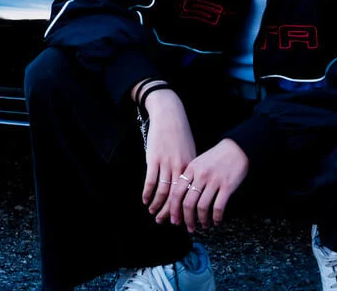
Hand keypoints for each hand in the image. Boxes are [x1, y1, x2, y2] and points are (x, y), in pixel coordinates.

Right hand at [139, 90, 196, 220]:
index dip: (183, 209)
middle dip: (169, 212)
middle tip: (164, 222)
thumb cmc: (180, 134)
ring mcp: (166, 163)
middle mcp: (180, 167)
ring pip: (162, 191)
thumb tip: (187, 188)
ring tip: (153, 212)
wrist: (169, 115)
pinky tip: (145, 200)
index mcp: (191, 166)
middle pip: (175, 196)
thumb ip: (188, 169)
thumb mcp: (189, 151)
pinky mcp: (154, 159)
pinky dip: (147, 193)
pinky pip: (151, 181)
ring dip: (157, 205)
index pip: (188, 194)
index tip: (180, 220)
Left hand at [169, 138, 248, 232]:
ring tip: (204, 225)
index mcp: (191, 168)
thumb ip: (190, 177)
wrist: (238, 147)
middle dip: (187, 219)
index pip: (177, 193)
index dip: (174, 209)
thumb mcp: (199, 162)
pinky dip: (216, 217)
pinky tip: (216, 221)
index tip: (175, 219)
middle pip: (188, 203)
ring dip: (202, 220)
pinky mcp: (227, 186)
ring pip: (202, 207)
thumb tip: (181, 199)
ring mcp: (214, 180)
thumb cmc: (218, 156)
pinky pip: (218, 207)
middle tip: (189, 228)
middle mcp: (201, 175)